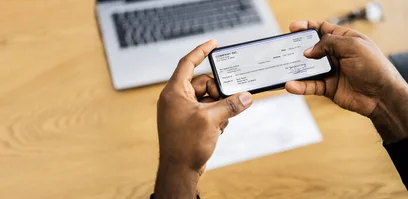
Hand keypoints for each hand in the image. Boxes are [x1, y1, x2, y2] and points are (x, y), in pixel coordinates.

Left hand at [154, 40, 252, 198]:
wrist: (179, 170)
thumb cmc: (186, 145)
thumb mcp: (212, 120)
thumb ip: (230, 105)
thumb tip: (246, 97)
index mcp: (174, 92)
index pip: (187, 63)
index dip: (201, 51)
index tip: (214, 43)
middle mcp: (176, 99)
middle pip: (203, 83)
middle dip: (219, 90)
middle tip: (230, 100)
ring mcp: (181, 111)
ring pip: (207, 98)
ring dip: (219, 106)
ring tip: (222, 120)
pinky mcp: (188, 122)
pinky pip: (206, 110)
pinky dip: (216, 116)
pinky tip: (219, 129)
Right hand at [286, 20, 407, 141]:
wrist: (382, 96)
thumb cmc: (375, 68)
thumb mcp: (353, 47)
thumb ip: (329, 44)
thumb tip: (309, 51)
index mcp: (345, 40)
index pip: (323, 30)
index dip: (307, 27)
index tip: (293, 27)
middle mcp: (336, 55)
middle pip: (311, 48)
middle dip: (297, 48)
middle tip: (284, 48)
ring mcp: (331, 71)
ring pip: (308, 68)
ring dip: (295, 69)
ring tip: (283, 68)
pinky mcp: (327, 87)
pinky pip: (310, 86)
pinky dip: (299, 86)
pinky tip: (292, 85)